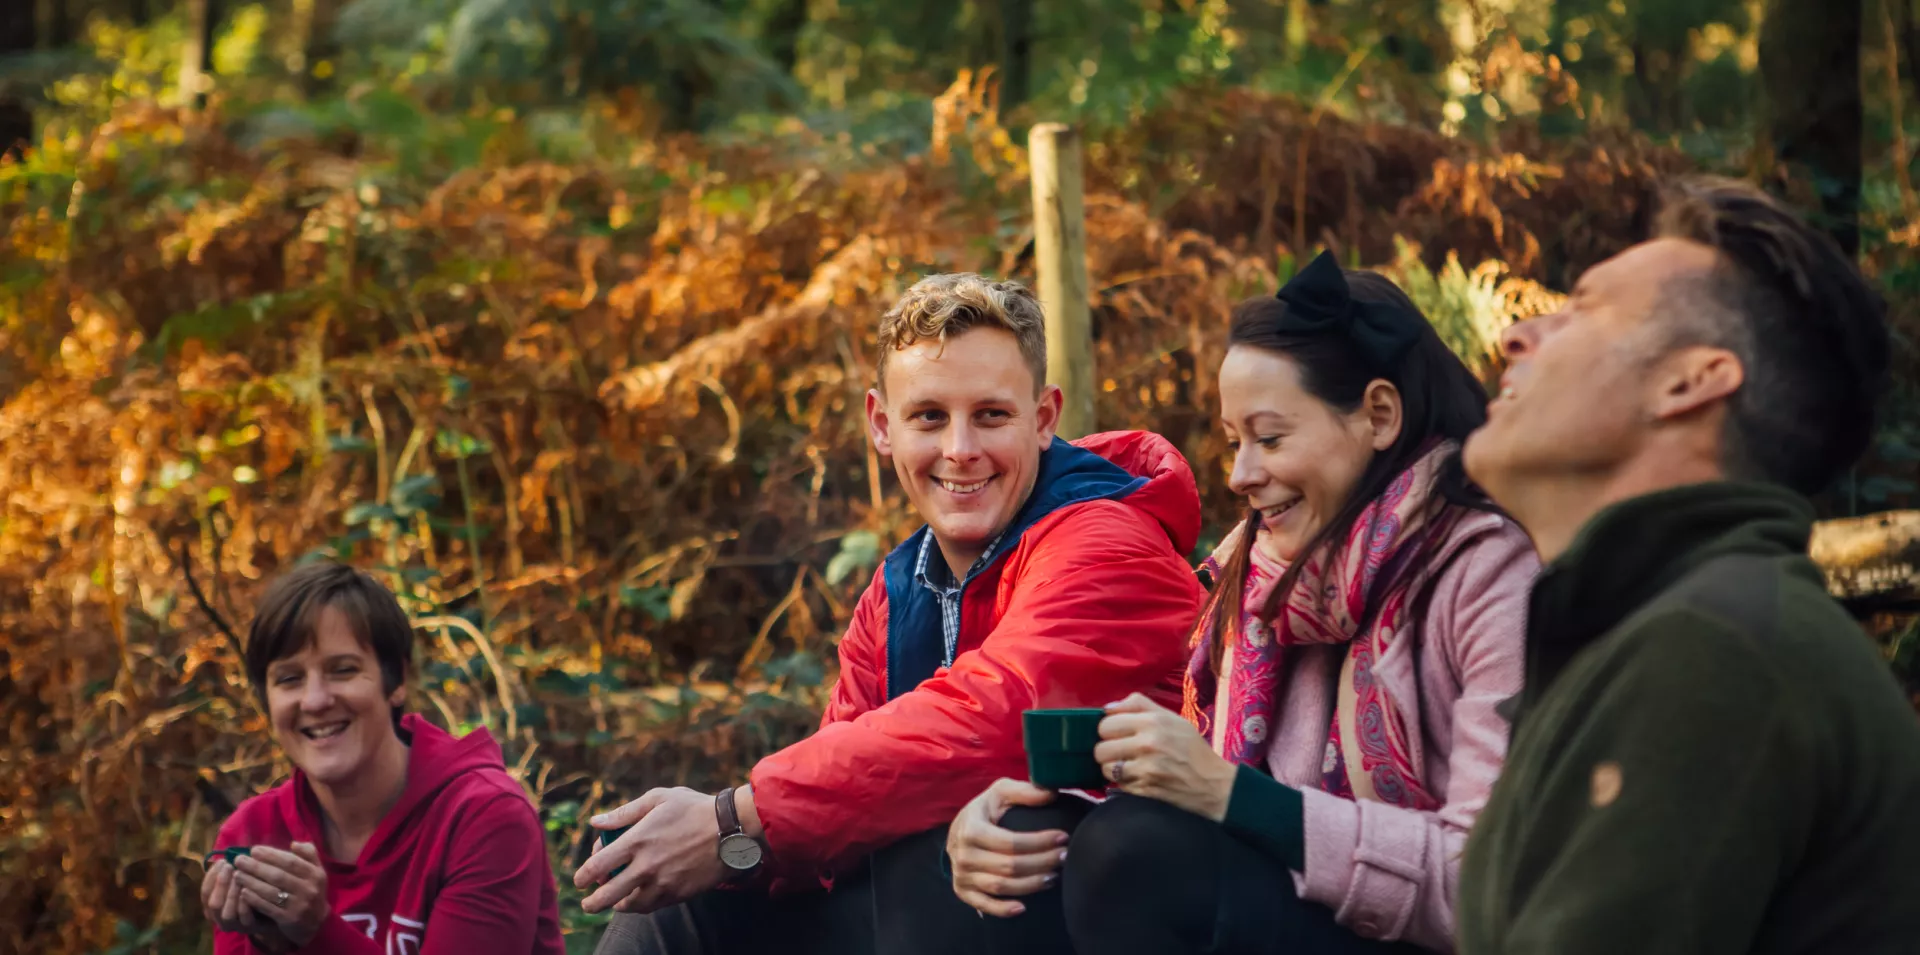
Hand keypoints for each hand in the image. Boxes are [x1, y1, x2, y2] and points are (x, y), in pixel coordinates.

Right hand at [202, 859, 262, 934]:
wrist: (277, 908)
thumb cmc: (256, 888)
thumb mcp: (242, 878)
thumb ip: (233, 870)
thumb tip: (229, 854)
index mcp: (214, 905)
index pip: (205, 892)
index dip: (211, 877)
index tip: (221, 861)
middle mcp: (220, 918)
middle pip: (213, 903)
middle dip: (220, 883)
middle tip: (230, 866)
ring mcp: (235, 925)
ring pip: (227, 913)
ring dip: (232, 893)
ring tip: (239, 876)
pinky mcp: (250, 928)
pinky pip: (244, 918)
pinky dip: (245, 904)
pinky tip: (249, 890)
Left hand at [229, 844, 330, 946]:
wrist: (315, 921)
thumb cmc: (310, 889)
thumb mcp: (316, 870)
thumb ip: (308, 853)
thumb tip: (293, 844)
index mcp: (315, 874)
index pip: (290, 861)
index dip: (271, 855)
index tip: (253, 850)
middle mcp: (309, 889)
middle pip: (278, 876)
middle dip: (256, 867)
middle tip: (239, 860)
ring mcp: (299, 905)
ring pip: (271, 891)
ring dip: (251, 882)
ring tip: (237, 874)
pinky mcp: (288, 919)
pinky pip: (268, 907)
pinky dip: (254, 899)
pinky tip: (243, 892)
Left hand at [574, 787, 726, 914]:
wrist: (731, 830)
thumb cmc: (694, 808)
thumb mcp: (658, 799)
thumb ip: (624, 812)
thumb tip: (596, 822)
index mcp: (637, 840)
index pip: (597, 866)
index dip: (582, 877)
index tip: (579, 881)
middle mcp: (646, 866)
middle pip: (608, 895)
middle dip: (592, 903)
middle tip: (588, 904)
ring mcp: (662, 883)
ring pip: (630, 906)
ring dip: (618, 906)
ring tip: (615, 902)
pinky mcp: (678, 893)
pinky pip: (652, 907)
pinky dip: (640, 906)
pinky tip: (639, 899)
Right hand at [946, 778, 1069, 917]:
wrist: (959, 829)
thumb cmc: (986, 810)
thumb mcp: (1001, 792)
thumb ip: (1025, 791)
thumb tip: (1051, 793)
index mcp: (971, 828)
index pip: (1011, 842)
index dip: (1040, 842)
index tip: (1063, 837)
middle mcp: (963, 854)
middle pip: (1010, 866)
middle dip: (1042, 863)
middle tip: (1064, 857)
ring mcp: (962, 875)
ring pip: (1001, 887)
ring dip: (1031, 885)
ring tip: (1053, 877)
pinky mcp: (963, 891)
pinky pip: (984, 904)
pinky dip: (1003, 909)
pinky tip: (1024, 908)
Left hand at [1093, 693, 1237, 821]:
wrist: (1213, 784)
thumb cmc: (1192, 749)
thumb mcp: (1172, 718)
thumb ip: (1139, 705)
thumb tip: (1108, 707)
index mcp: (1153, 722)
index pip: (1106, 724)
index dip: (1108, 730)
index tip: (1116, 734)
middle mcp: (1147, 744)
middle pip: (1100, 748)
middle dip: (1106, 751)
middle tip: (1119, 752)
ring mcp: (1145, 770)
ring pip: (1106, 769)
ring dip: (1113, 769)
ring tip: (1127, 767)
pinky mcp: (1145, 790)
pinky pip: (1118, 786)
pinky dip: (1124, 784)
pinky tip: (1137, 779)